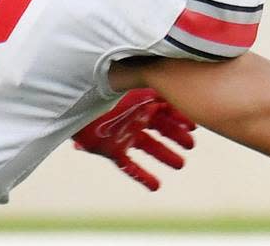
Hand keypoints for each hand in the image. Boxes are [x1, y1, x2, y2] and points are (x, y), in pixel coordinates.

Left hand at [72, 89, 196, 190]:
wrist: (74, 100)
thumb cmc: (105, 88)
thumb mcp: (135, 86)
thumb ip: (157, 87)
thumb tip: (179, 83)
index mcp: (142, 101)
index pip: (167, 110)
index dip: (181, 118)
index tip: (194, 125)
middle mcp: (136, 118)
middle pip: (161, 129)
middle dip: (177, 136)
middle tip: (191, 145)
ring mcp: (125, 135)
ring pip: (150, 148)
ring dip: (165, 156)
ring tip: (180, 164)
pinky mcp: (112, 150)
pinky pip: (130, 166)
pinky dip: (143, 176)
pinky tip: (156, 186)